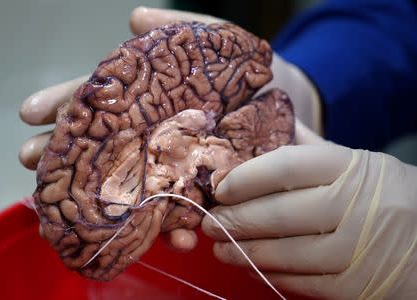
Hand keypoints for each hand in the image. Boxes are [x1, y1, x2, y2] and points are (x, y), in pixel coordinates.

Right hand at [19, 7, 322, 251]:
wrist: (293, 109)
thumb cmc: (256, 75)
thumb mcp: (223, 44)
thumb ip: (183, 29)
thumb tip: (135, 17)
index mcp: (154, 101)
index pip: (102, 98)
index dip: (66, 102)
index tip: (32, 113)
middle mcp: (157, 135)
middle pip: (104, 144)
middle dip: (67, 153)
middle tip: (32, 161)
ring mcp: (177, 167)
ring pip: (137, 188)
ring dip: (112, 202)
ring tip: (91, 209)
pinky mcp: (202, 192)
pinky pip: (183, 213)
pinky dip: (177, 227)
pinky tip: (176, 235)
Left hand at [201, 122, 416, 298]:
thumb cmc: (381, 193)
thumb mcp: (354, 162)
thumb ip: (310, 147)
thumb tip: (271, 120)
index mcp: (349, 167)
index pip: (284, 166)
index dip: (245, 178)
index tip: (220, 188)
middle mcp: (353, 206)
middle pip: (277, 213)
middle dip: (234, 220)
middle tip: (208, 222)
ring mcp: (356, 249)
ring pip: (284, 253)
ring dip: (243, 251)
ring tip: (220, 247)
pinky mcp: (356, 285)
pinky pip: (300, 282)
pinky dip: (269, 274)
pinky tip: (251, 266)